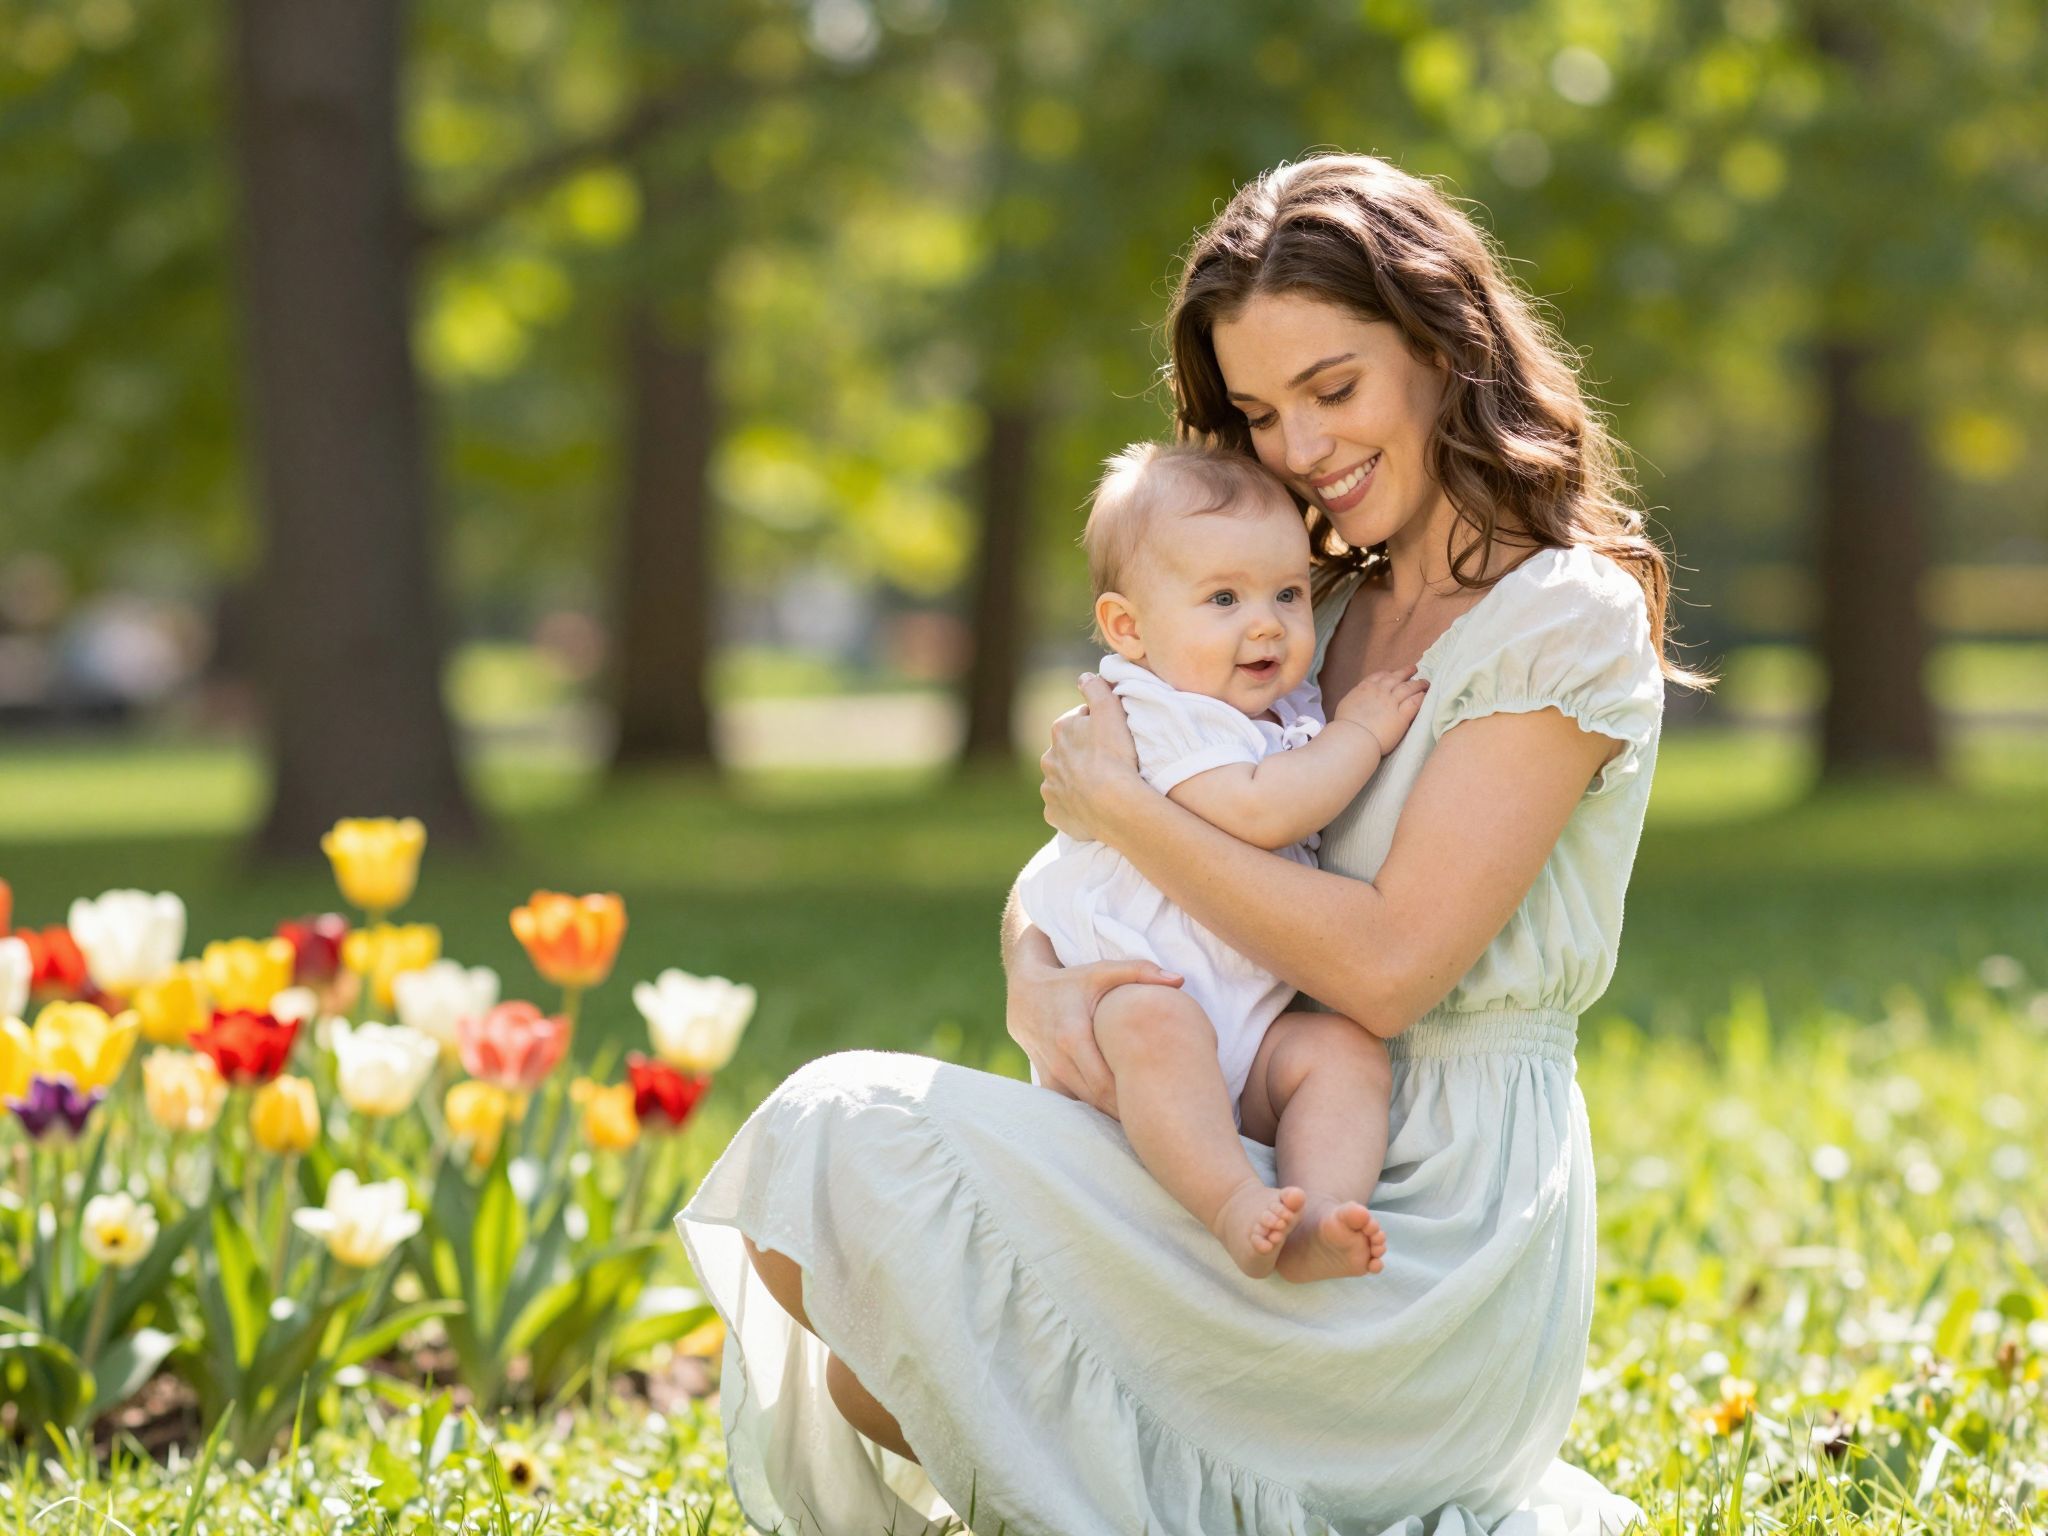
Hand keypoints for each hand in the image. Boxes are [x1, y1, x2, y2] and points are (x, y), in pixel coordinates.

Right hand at [1005, 932, 1180, 1118]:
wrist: (1025, 994)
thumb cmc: (1070, 982)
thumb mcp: (1102, 972)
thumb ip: (1140, 972)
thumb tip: (1178, 979)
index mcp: (1073, 1036)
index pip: (1104, 1081)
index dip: (1129, 1098)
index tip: (1157, 1102)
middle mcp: (1058, 1059)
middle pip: (1096, 1099)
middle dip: (1124, 1111)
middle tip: (1156, 1117)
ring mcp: (1049, 1073)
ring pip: (1083, 1105)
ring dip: (1109, 1114)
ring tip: (1140, 1120)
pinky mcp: (1046, 1080)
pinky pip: (1070, 1104)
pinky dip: (1091, 1111)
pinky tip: (1114, 1115)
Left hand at [1039, 673, 1144, 843]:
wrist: (1113, 803)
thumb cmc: (1114, 754)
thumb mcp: (1110, 710)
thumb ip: (1096, 688)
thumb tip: (1084, 677)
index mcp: (1060, 731)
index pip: (1079, 723)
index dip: (1098, 729)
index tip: (1114, 739)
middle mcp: (1048, 759)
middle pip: (1069, 753)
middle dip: (1084, 756)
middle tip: (1110, 764)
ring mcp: (1050, 788)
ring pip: (1063, 780)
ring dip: (1078, 781)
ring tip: (1102, 787)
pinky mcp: (1054, 813)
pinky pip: (1063, 807)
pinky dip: (1074, 806)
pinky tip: (1090, 806)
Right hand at [1334, 668, 1428, 755]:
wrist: (1353, 737)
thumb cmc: (1345, 725)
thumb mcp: (1346, 705)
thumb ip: (1356, 699)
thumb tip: (1358, 700)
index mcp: (1365, 688)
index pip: (1379, 676)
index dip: (1388, 673)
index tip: (1393, 673)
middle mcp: (1380, 691)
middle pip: (1397, 677)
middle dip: (1406, 672)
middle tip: (1414, 669)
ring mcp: (1392, 702)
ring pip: (1409, 687)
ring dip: (1418, 683)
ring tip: (1425, 682)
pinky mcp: (1401, 716)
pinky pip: (1414, 702)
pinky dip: (1420, 697)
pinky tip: (1424, 696)